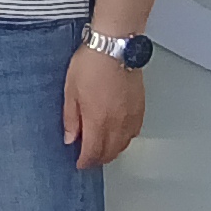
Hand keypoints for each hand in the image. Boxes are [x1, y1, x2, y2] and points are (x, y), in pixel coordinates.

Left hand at [63, 45, 145, 167]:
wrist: (115, 46)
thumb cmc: (92, 63)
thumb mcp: (70, 91)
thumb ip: (71, 118)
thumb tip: (70, 138)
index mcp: (98, 120)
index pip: (93, 152)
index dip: (85, 162)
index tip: (80, 163)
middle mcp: (118, 122)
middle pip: (111, 152)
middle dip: (99, 159)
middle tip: (89, 158)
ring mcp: (131, 115)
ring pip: (125, 144)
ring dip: (113, 150)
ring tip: (102, 148)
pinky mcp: (140, 107)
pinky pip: (135, 132)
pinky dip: (126, 138)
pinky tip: (119, 134)